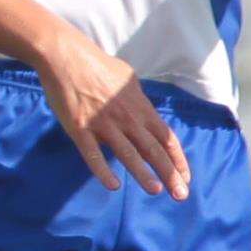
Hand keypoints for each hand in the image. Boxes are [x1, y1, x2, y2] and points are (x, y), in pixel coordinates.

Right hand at [35, 30, 189, 197]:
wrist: (64, 56)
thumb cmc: (97, 65)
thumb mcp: (128, 78)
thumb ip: (139, 100)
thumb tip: (147, 115)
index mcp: (140, 106)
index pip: (166, 138)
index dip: (178, 160)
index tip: (185, 178)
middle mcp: (127, 117)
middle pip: (153, 150)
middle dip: (169, 174)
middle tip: (181, 195)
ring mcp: (103, 123)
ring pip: (128, 154)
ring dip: (143, 174)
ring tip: (155, 191)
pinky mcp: (80, 128)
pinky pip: (92, 154)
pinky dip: (102, 171)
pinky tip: (112, 186)